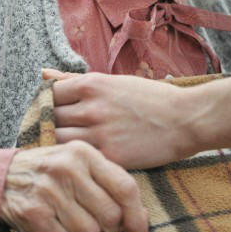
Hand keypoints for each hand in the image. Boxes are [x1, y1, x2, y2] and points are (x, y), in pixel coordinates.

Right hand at [1, 141, 147, 231]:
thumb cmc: (49, 172)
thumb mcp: (79, 165)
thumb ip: (109, 184)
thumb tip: (140, 218)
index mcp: (85, 154)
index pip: (125, 187)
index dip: (137, 216)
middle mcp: (69, 169)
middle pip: (110, 215)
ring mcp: (50, 191)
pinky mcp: (34, 213)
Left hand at [46, 70, 188, 168]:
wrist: (187, 119)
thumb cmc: (154, 98)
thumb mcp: (116, 81)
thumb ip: (76, 80)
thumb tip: (43, 73)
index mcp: (93, 84)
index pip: (49, 94)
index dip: (49, 104)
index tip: (57, 111)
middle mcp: (91, 107)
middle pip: (49, 118)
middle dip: (52, 124)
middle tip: (62, 130)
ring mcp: (99, 133)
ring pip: (58, 140)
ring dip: (61, 143)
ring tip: (71, 145)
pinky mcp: (109, 156)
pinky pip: (79, 158)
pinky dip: (79, 158)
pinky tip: (85, 158)